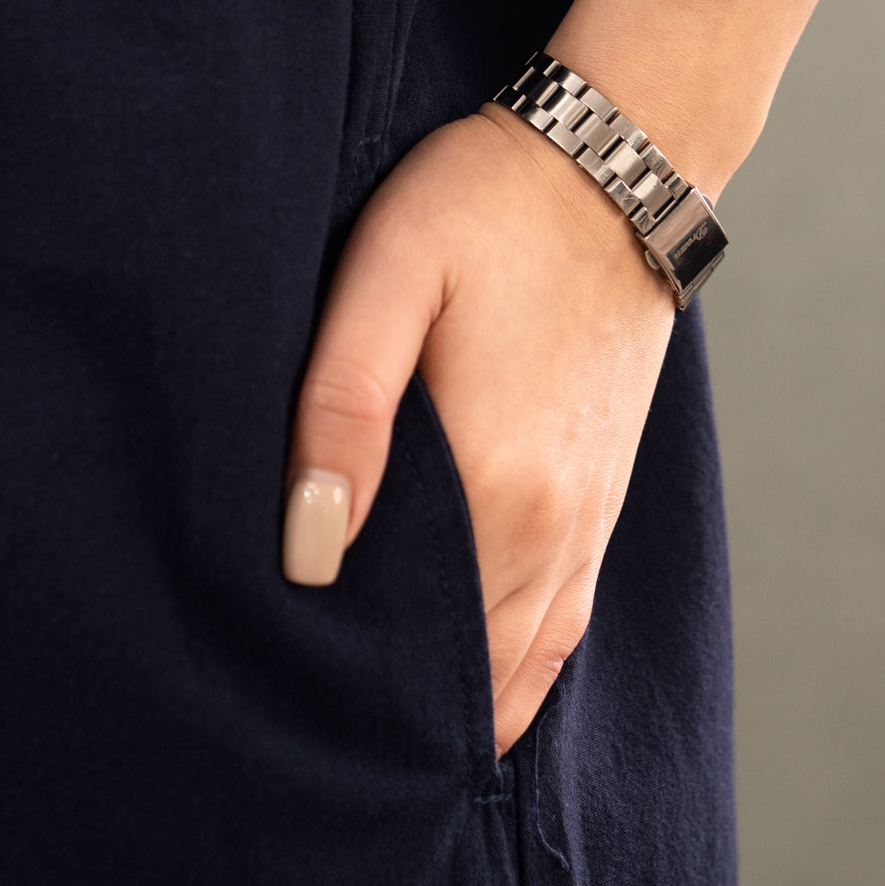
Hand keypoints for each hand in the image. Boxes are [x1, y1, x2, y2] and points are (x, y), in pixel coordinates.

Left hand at [281, 102, 675, 753]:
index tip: (266, 699)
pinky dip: (515, 677)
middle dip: (383, 710)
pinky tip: (465, 695)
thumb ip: (342, 409)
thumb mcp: (390, 274)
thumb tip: (308, 550)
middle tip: (288, 726)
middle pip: (464, 674)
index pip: (412, 648)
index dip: (339, 689)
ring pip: (519, 666)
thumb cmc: (485, 203)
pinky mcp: (604, 497)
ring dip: (451, 703)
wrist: (619, 157)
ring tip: (362, 727)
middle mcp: (552, 525)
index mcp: (494, 484)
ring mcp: (589, 517)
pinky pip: (564, 629)